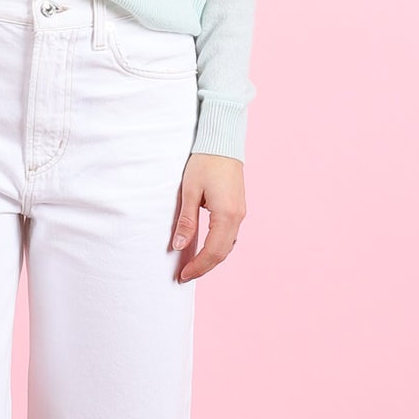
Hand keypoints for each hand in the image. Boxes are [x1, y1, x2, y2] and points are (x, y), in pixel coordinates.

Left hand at [170, 152, 245, 281]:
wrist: (222, 142)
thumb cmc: (205, 163)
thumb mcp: (189, 191)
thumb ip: (186, 221)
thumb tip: (178, 246)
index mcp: (226, 215)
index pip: (213, 252)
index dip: (198, 267)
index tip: (182, 276)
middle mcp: (238, 217)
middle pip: (222, 253)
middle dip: (204, 267)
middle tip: (185, 276)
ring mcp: (240, 213)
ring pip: (228, 246)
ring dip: (212, 259)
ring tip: (193, 265)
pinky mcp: (238, 208)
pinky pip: (230, 236)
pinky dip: (218, 247)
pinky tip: (205, 249)